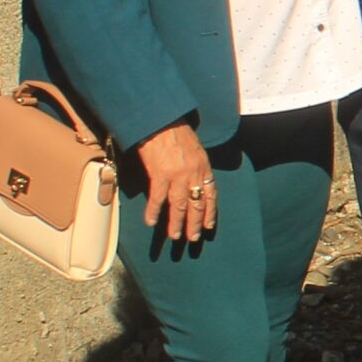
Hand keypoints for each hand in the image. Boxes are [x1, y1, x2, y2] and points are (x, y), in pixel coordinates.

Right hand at [134, 122, 216, 244]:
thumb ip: (196, 167)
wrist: (162, 122)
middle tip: (193, 238)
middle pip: (197, 204)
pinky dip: (154, 211)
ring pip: (179, 206)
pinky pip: (158, 198)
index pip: (211, 195)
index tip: (210, 226)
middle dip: (195, 223)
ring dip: (177, 223)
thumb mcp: (195, 151)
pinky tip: (150, 222)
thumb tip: (194, 182)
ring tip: (175, 236)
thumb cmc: (177, 134)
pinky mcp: (160, 175)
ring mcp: (177, 176)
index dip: (211, 212)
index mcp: (204, 168)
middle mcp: (194, 175)